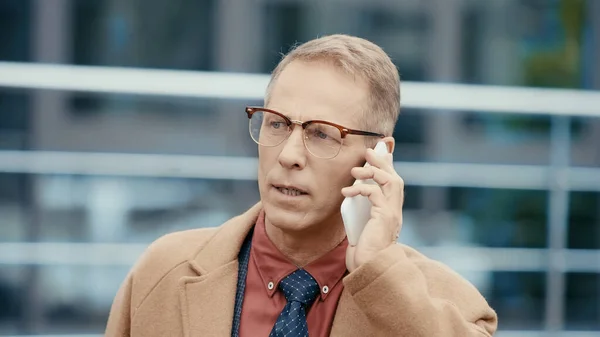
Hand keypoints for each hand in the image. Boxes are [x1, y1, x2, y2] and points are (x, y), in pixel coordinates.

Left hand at [341, 147, 404, 271]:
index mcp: (390, 211)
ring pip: (390, 181)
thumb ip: (360, 209)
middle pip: (394, 178)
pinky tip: (347, 191)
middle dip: (382, 161)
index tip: (380, 153)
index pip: (393, 183)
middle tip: (369, 151)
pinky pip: (375, 193)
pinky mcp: (385, 216)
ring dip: (373, 171)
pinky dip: (361, 188)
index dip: (388, 166)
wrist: (368, 267)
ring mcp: (392, 213)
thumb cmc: (363, 250)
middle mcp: (395, 210)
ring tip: (356, 169)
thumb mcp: (360, 224)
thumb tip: (351, 194)